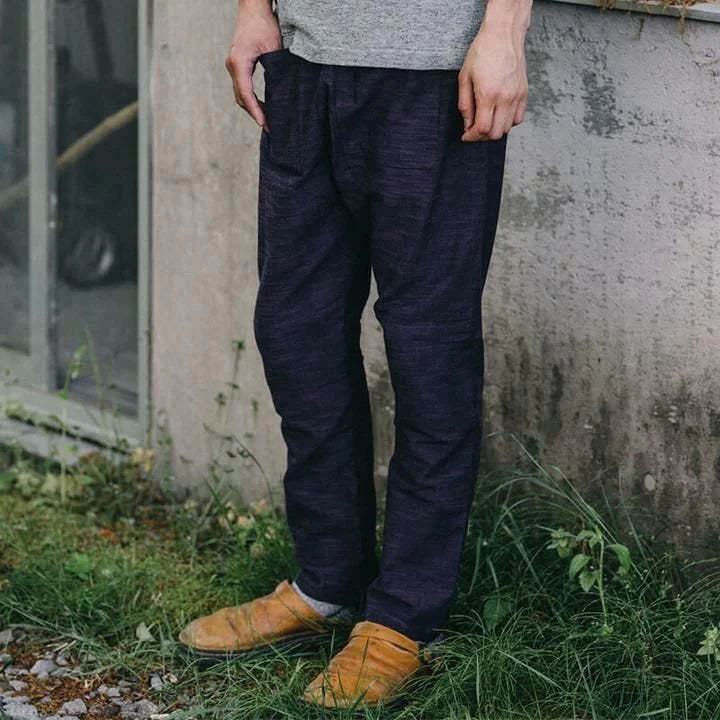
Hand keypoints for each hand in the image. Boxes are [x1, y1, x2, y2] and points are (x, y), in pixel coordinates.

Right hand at [225, 0, 281, 127]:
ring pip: (240, 94)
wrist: (253, 7)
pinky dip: (251, 99)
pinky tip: (263, 107)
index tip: (264, 124)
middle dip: (255, 114)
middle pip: (241, 98)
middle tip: (270, 128)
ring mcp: (233, 65)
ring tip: (268, 121)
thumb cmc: (264, 24)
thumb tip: (281, 94)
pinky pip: (242, 87)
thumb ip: (275, 70)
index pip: (246, 94)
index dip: (255, 111)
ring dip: (253, 108)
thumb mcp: (273, 48)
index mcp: (239, 62)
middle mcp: (232, 65)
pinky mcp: (237, 64)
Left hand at [458, 15, 529, 141]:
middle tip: (474, 130)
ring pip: (508, 128)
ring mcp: (517, 96)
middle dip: (483, 137)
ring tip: (486, 122)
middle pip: (496, 133)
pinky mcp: (524, 93)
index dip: (472, 137)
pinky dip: (508, 122)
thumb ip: (465, 104)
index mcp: (488, 94)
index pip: (482, 129)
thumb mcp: (465, 77)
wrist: (503, 34)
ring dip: (495, 130)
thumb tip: (467, 124)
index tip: (466, 136)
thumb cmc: (482, 52)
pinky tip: (499, 116)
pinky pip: (518, 118)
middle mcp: (505, 97)